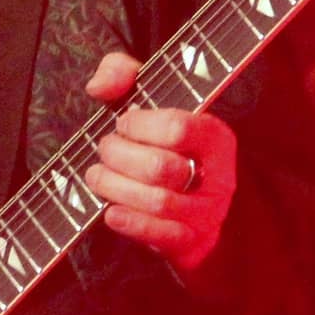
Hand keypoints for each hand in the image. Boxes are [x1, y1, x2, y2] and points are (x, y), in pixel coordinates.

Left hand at [81, 50, 237, 277]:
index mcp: (215, 136)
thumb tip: (98, 86)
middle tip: (103, 150)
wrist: (189, 207)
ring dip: (116, 188)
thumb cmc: (162, 144)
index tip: (122, 123)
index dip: (140, 124)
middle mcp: (218, 175)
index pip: (179, 127)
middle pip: (161, 167)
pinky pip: (162, 236)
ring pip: (159, 203)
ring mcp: (207, 212)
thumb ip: (123, 73)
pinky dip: (131, 224)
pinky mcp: (192, 242)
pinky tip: (110, 212)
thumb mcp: (148, 99)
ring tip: (96, 176)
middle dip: (119, 157)